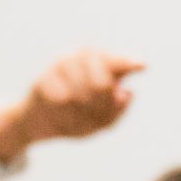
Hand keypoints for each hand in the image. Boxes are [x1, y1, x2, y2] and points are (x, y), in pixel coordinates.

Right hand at [0, 49, 143, 166]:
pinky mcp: (43, 78)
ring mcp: (61, 65)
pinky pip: (62, 100)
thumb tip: (126, 94)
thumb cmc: (74, 117)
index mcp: (101, 63)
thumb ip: (116, 110)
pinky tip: (59, 115)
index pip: (118, 62)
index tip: (142, 65)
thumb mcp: (100, 121)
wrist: (38, 123)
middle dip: (100, 108)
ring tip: (75, 119)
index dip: (129, 64)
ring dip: (80, 114)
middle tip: (96, 118)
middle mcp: (82, 57)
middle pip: (102, 83)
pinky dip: (63, 115)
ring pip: (81, 92)